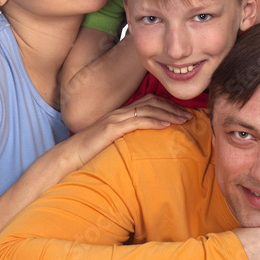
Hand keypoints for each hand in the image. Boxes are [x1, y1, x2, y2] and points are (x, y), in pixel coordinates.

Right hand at [69, 95, 192, 166]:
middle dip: (173, 108)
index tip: (183, 113)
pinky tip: (166, 125)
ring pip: (147, 110)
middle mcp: (120, 113)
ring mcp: (115, 119)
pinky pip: (137, 122)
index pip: (149, 103)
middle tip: (190, 115)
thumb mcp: (113, 143)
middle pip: (152, 103)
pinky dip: (153, 121)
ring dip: (168, 113)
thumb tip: (145, 146)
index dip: (168, 106)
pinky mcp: (112, 129)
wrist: (69, 156)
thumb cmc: (91, 153)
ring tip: (184, 120)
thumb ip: (128, 139)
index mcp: (121, 114)